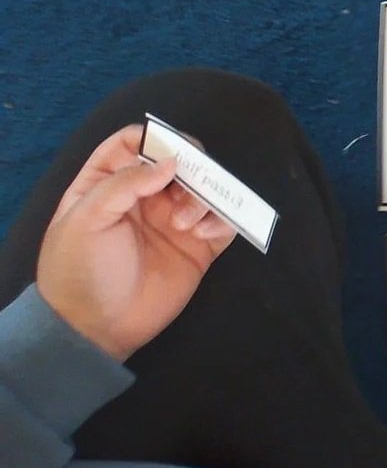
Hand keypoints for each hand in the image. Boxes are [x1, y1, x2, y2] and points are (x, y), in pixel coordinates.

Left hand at [36, 126, 235, 360]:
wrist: (97, 328)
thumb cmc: (82, 269)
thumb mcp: (87, 220)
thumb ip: (125, 183)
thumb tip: (172, 161)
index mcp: (108, 184)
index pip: (133, 143)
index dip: (153, 139)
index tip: (168, 152)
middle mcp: (144, 197)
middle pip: (178, 160)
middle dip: (190, 165)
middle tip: (192, 180)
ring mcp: (173, 220)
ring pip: (204, 187)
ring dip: (203, 197)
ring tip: (185, 224)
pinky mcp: (198, 246)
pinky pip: (223, 220)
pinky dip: (223, 218)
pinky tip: (204, 235)